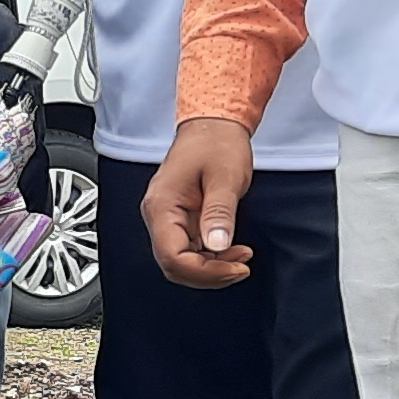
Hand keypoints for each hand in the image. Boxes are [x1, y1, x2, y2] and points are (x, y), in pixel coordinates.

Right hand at [142, 116, 257, 288]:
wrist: (213, 125)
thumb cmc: (216, 143)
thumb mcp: (225, 178)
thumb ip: (219, 213)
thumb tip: (217, 246)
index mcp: (162, 205)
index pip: (172, 257)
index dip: (205, 271)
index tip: (235, 267)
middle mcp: (158, 215)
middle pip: (174, 265)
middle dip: (209, 274)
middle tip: (240, 267)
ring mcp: (168, 218)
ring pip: (181, 262)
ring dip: (211, 268)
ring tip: (239, 257)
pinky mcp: (180, 219)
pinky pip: (189, 250)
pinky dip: (210, 257)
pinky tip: (230, 249)